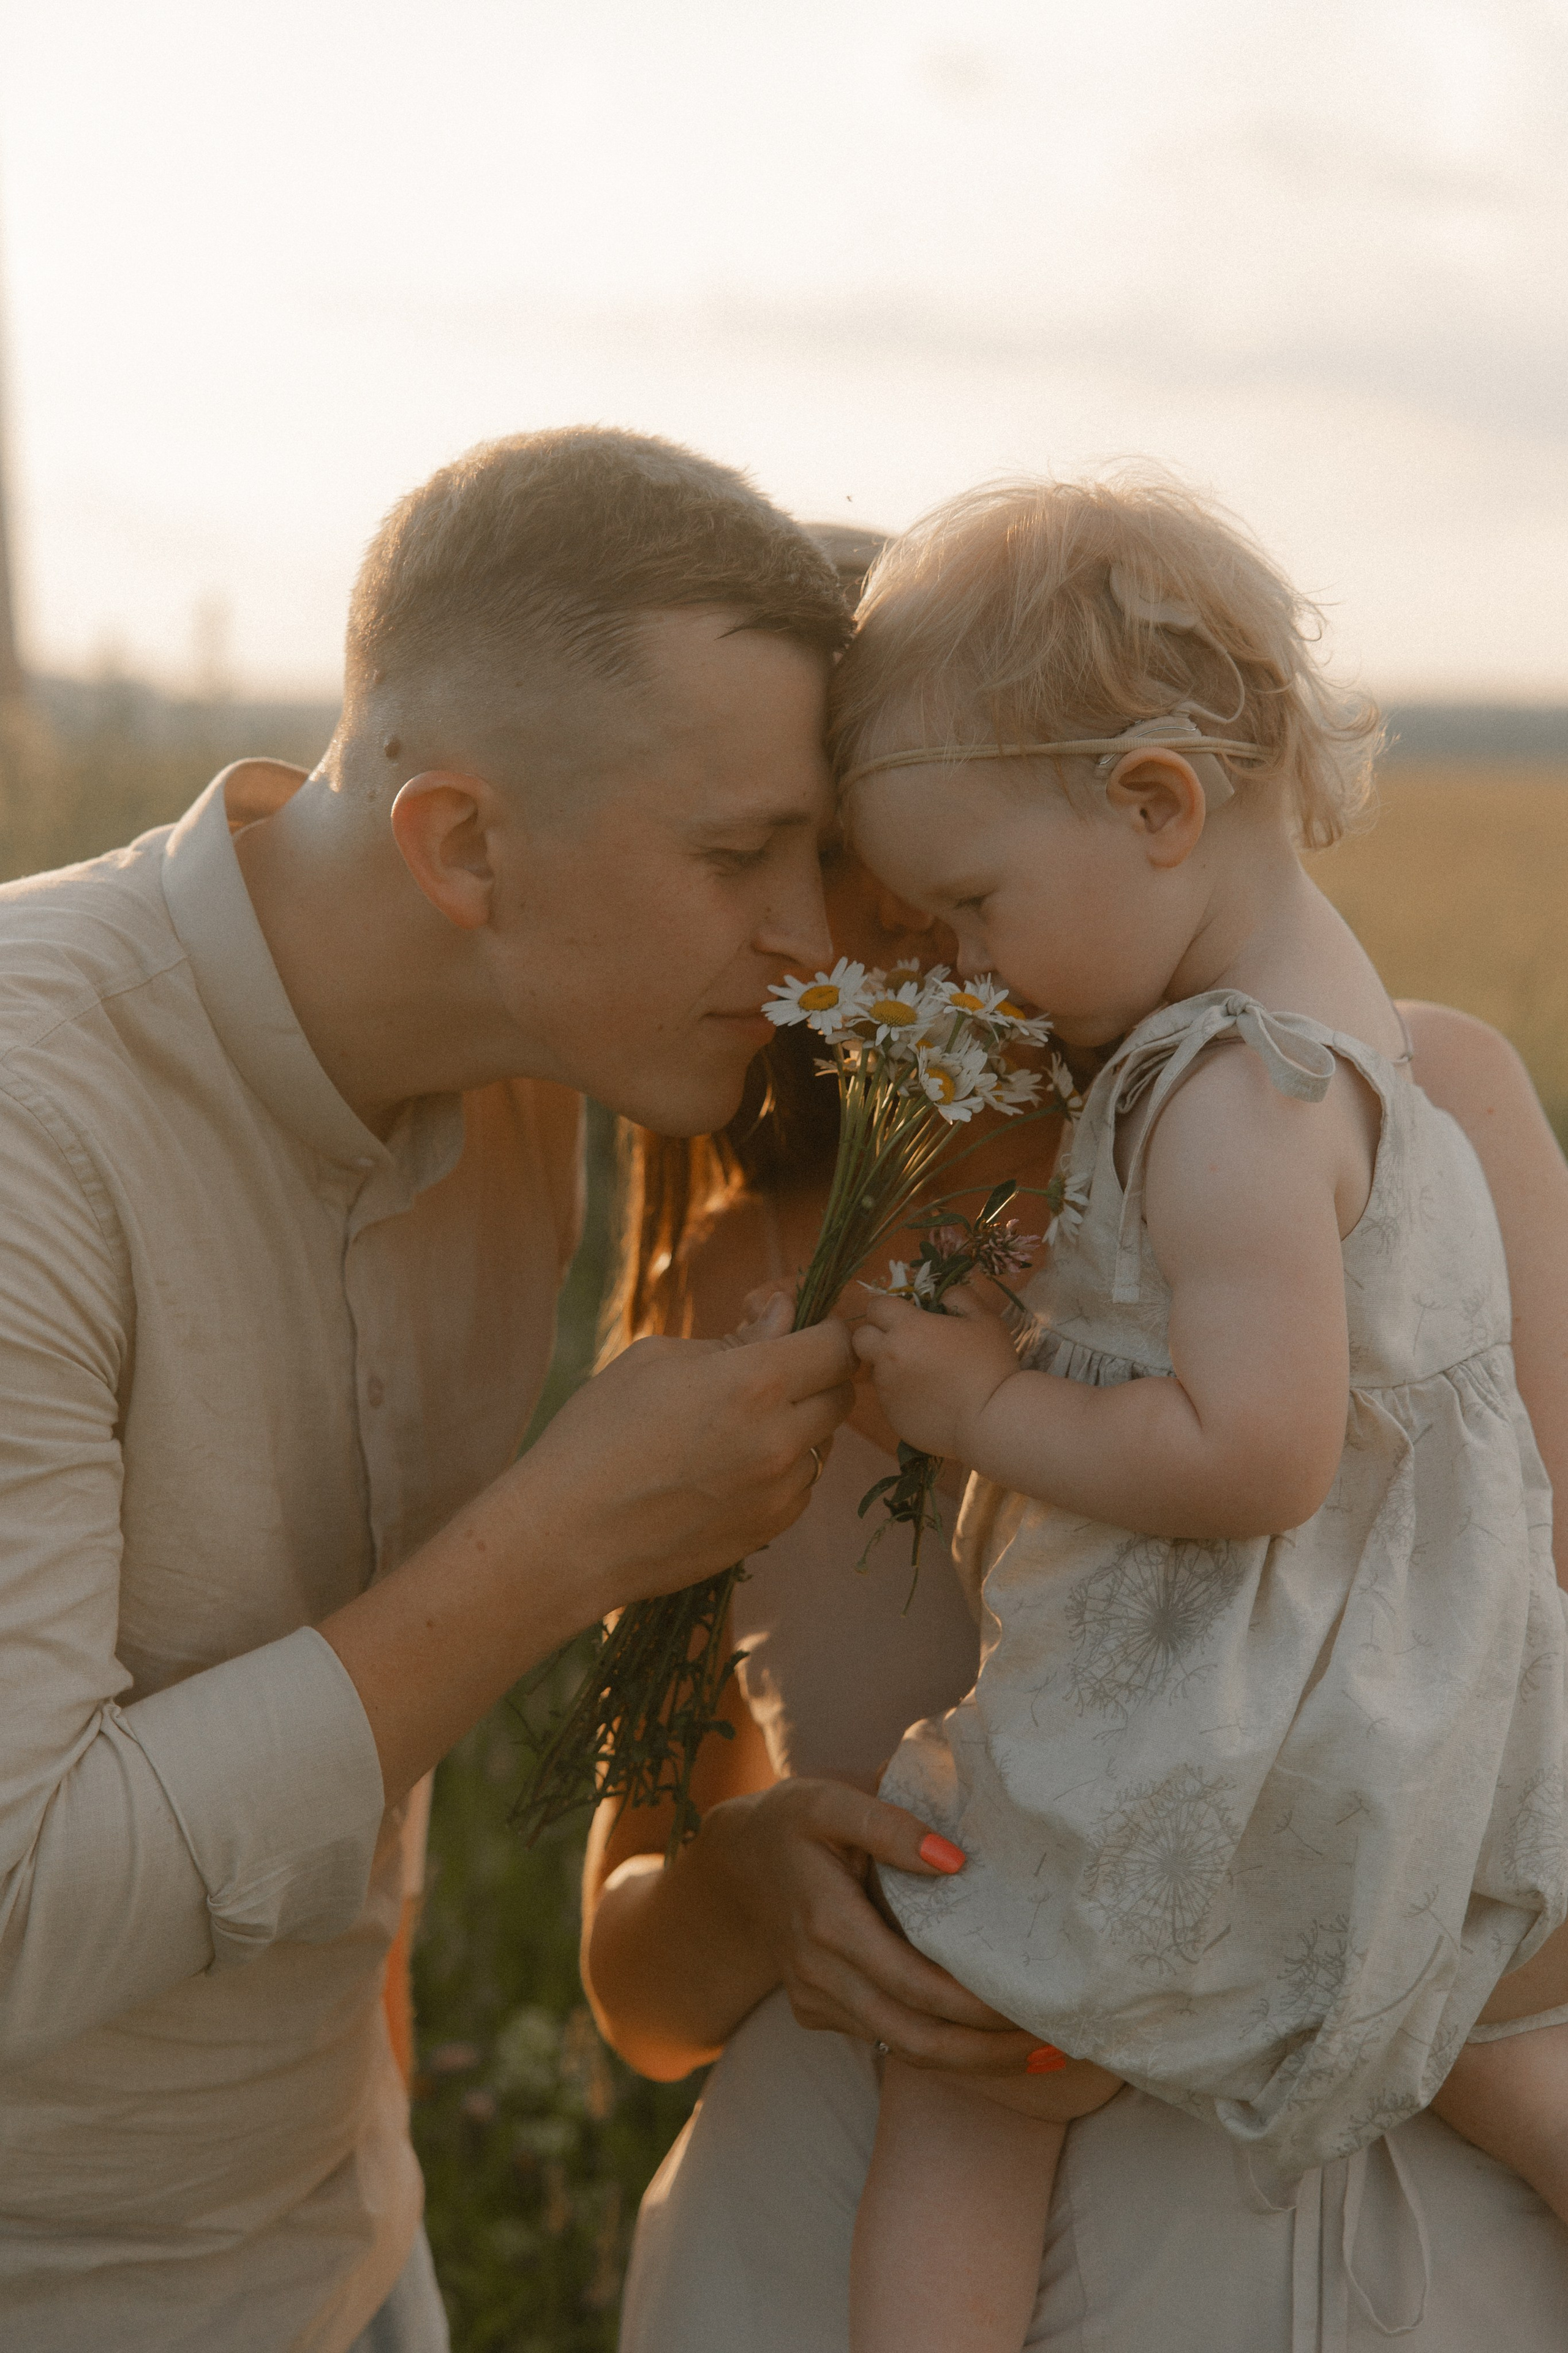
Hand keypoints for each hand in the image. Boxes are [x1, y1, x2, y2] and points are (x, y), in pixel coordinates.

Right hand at [526, 1296, 855, 1608]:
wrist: (566, 1536)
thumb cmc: (597, 1434)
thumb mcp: (656, 1360)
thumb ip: (733, 1337)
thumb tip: (782, 1317)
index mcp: (755, 1383)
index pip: (838, 1345)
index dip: (827, 1329)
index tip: (804, 1328)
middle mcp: (781, 1439)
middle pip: (843, 1393)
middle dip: (817, 1373)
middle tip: (769, 1370)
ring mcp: (779, 1491)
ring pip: (823, 1442)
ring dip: (798, 1424)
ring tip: (735, 1424)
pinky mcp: (769, 1529)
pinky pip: (800, 1485)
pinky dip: (780, 1469)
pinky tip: (727, 1467)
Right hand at [705, 1777, 1042, 2074]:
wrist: (735, 1862)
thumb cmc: (793, 1820)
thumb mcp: (830, 1801)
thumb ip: (890, 1824)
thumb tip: (957, 1858)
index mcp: (827, 1924)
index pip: (913, 1984)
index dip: (973, 2007)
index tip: (1033, 2006)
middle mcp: (820, 1975)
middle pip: (914, 2038)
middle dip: (987, 2053)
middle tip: (1057, 2047)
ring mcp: (817, 2000)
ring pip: (902, 2048)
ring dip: (971, 2060)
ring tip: (1039, 2053)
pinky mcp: (819, 2012)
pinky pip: (885, 2038)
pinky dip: (939, 2046)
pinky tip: (987, 2039)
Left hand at [851, 1284, 1018, 1459]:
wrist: (991, 1421)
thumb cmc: (991, 1365)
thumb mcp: (985, 1320)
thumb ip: (961, 1298)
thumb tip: (945, 1294)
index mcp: (908, 1327)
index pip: (876, 1306)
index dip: (889, 1308)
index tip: (907, 1316)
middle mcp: (888, 1356)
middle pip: (860, 1337)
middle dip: (875, 1335)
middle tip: (904, 1343)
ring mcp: (887, 1388)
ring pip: (875, 1369)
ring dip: (891, 1367)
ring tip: (926, 1376)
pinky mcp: (891, 1415)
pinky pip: (888, 1397)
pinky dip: (902, 1394)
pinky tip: (930, 1400)